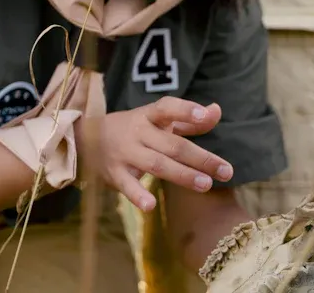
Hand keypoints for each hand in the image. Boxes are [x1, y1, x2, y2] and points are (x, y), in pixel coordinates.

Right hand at [78, 97, 232, 211]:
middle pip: (172, 145)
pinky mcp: (115, 174)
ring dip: (182, 175)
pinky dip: (137, 195)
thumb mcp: (158, 120)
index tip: (205, 116)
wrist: (87, 140)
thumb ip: (189, 119)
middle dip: (200, 158)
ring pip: (156, 164)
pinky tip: (151, 205)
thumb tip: (217, 111)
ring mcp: (125, 153)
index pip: (167, 108)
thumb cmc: (136, 130)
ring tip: (206, 185)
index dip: (185, 110)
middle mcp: (138, 132)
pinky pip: (126, 186)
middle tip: (226, 171)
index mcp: (149, 115)